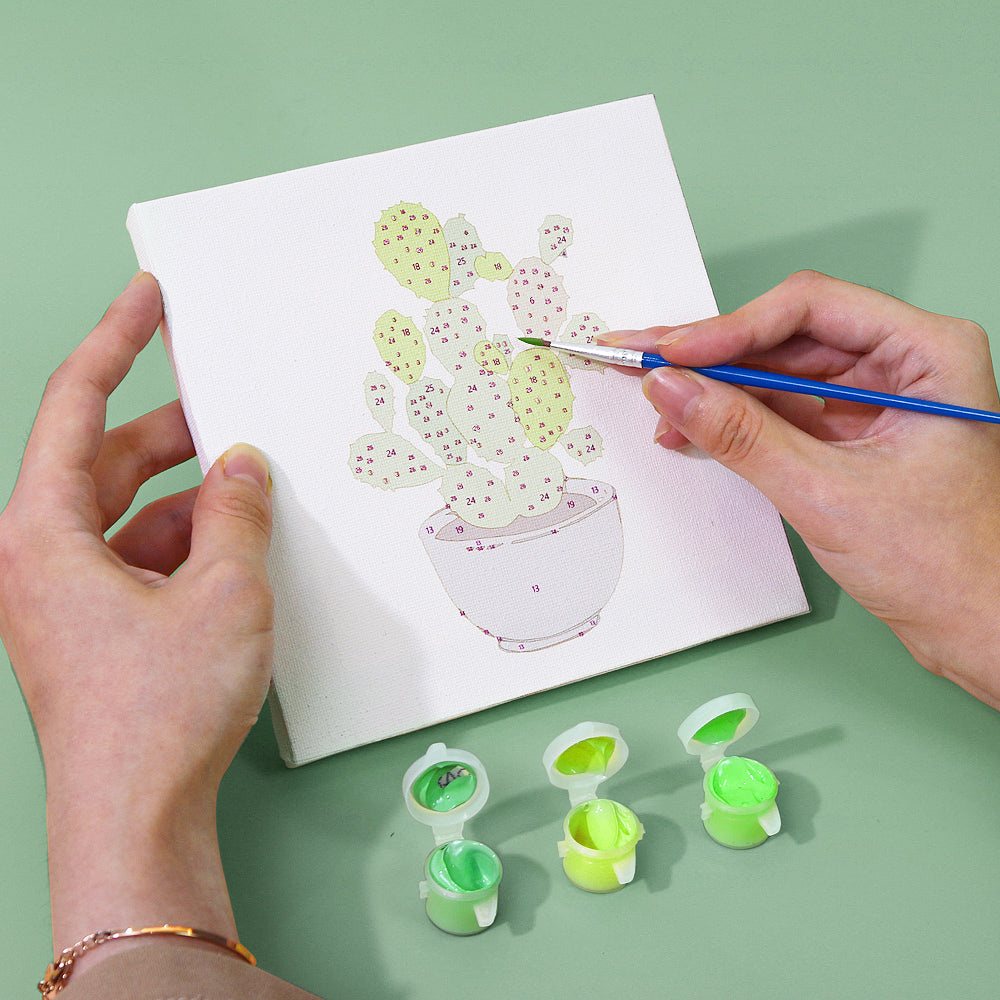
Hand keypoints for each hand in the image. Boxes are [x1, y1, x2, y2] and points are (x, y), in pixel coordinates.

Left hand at [0, 273, 273, 961]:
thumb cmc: (155, 714)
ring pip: (128, 513)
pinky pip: (139, 558)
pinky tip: (236, 551)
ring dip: (189, 499)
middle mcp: (40, 560)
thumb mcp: (222, 591)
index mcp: (42, 534)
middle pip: (105, 461)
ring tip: (249, 493)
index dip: (116, 343)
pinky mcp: (93, 628)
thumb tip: (242, 467)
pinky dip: (186, 544)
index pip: (76, 407)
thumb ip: (236, 512)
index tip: (144, 299)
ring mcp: (64, 597)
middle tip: (224, 406)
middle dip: (171, 433)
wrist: (134, 817)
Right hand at [607, 271, 999, 707]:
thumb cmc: (949, 565)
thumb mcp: (828, 494)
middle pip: (786, 335)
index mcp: (926, 353)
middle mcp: (902, 363)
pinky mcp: (850, 434)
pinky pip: (780, 410)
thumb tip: (675, 390)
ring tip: (653, 393)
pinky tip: (688, 425)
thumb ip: (743, 436)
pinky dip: (733, 419)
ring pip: (777, 372)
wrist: (979, 626)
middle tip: (643, 356)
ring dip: (714, 386)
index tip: (674, 353)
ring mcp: (874, 399)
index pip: (810, 309)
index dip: (732, 327)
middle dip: (710, 353)